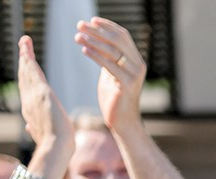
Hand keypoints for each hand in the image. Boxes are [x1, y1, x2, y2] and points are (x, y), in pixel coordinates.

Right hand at [14, 36, 72, 169]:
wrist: (55, 149)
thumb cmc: (54, 147)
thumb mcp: (43, 136)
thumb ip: (34, 129)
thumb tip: (28, 128)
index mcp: (31, 111)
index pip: (27, 89)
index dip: (25, 76)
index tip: (26, 65)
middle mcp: (28, 101)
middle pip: (25, 77)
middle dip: (24, 61)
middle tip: (23, 46)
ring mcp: (33, 96)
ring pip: (27, 71)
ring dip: (26, 55)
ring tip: (25, 41)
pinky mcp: (41, 93)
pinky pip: (33, 71)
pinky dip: (29, 58)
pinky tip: (27, 48)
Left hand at [77, 16, 147, 130]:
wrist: (123, 121)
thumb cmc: (115, 97)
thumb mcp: (111, 72)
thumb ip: (108, 57)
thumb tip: (95, 40)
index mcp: (135, 60)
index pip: (123, 36)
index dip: (108, 26)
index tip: (92, 20)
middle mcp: (138, 65)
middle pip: (117, 40)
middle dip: (97, 30)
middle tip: (79, 24)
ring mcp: (134, 75)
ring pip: (112, 51)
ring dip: (92, 41)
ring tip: (77, 36)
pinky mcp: (128, 85)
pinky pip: (109, 65)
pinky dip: (95, 55)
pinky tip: (83, 49)